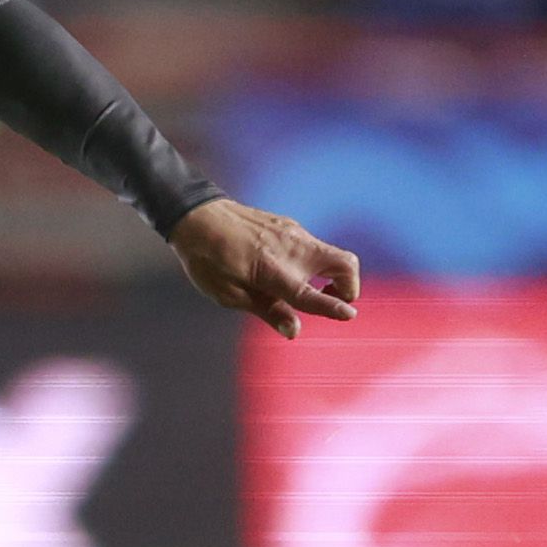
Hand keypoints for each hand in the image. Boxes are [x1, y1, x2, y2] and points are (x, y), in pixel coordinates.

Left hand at [171, 197, 359, 338]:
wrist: (197, 216)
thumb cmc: (208, 259)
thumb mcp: (229, 294)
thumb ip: (267, 311)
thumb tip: (294, 330)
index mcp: (274, 272)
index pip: (313, 294)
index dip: (333, 307)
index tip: (349, 315)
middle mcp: (292, 250)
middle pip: (346, 265)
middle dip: (349, 287)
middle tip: (327, 298)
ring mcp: (294, 234)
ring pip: (334, 254)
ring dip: (332, 275)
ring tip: (304, 286)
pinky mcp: (290, 225)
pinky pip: (315, 246)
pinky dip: (314, 262)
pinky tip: (287, 268)